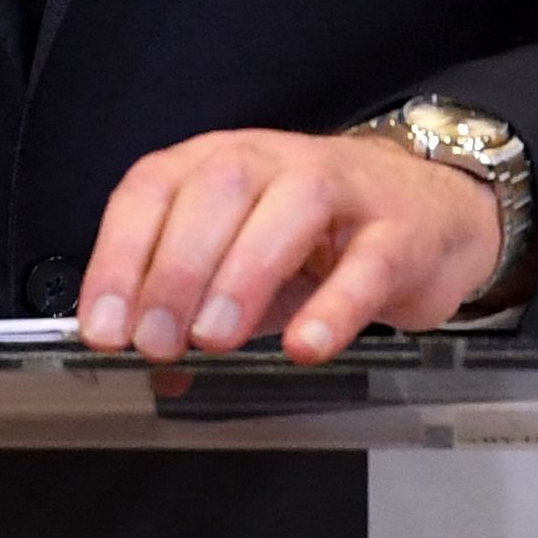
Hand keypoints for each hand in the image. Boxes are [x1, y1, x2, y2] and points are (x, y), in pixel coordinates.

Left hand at [77, 128, 499, 365]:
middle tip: (154, 340)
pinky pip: (368, 262)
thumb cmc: (322, 240)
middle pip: (217, 191)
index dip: (121, 256)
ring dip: (242, 275)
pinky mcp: (401, 231)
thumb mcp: (247, 268)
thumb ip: (197, 315)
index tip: (105, 327)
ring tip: (214, 340)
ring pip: (289, 210)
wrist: (432, 213)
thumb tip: (155, 375)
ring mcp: (343, 190)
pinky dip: (335, 306)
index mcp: (220, 163)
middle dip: (175, 269)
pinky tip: (306, 347)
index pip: (154, 190)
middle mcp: (275, 163)